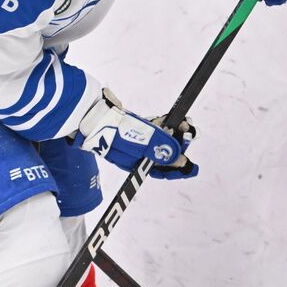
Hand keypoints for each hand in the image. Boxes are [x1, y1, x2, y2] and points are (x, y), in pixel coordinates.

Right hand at [76, 89, 198, 179]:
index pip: (161, 171)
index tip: (193, 167)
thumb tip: (180, 161)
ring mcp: (132, 141)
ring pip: (158, 140)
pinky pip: (150, 130)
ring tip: (183, 123)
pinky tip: (167, 118)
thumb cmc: (115, 132)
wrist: (93, 115)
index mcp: (137, 164)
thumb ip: (162, 150)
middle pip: (161, 154)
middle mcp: (135, 155)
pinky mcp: (130, 128)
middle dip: (177, 146)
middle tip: (189, 133)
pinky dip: (161, 125)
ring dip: (171, 132)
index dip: (178, 169)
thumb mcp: (142, 143)